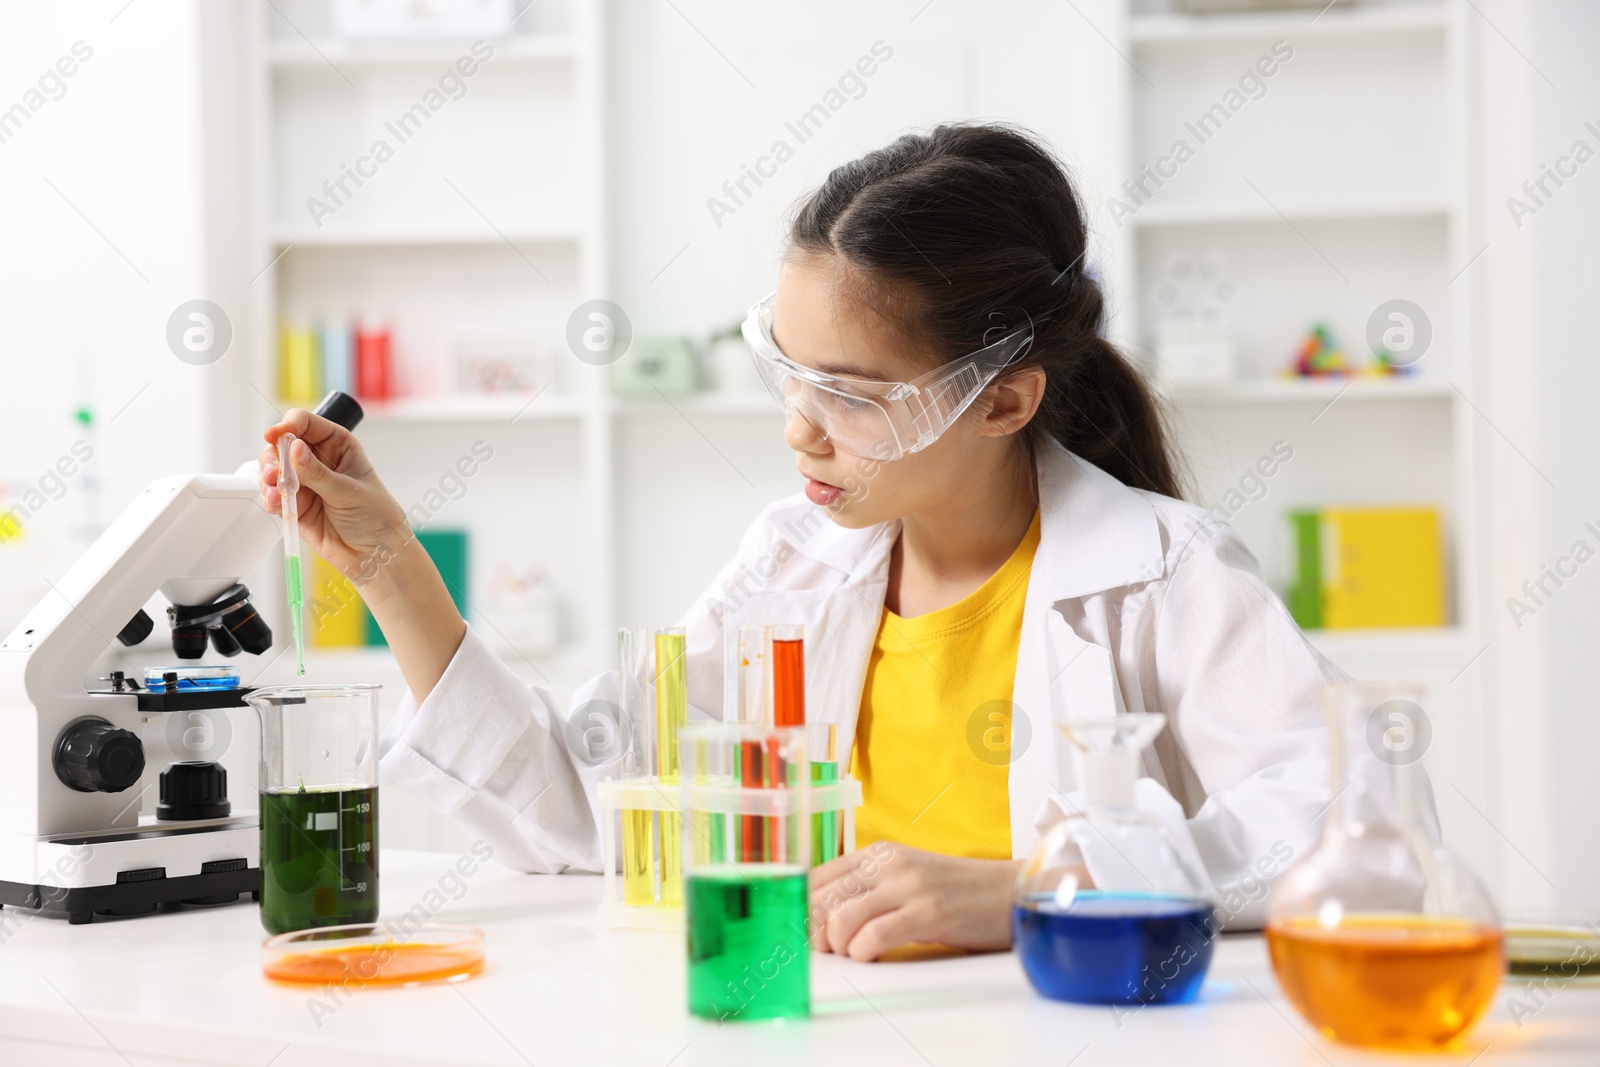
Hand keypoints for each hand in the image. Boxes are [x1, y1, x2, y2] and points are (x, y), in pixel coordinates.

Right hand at [257, 409, 408, 586]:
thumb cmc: (376, 516)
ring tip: (275, 492)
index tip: (275, 435)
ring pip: (273, 469)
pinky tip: (276, 504)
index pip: (306, 424)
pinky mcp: (295, 504)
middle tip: (274, 474)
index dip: (288, 426)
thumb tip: (293, 449)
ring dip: (268, 479)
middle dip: (273, 457)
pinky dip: (270, 498)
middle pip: (282, 445)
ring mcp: (305, 482)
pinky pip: (273, 495)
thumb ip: (318, 473)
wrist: (375, 554)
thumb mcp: (349, 491)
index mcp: (338, 445)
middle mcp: (318, 459)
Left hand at [809, 842, 1021, 960]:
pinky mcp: (927, 913)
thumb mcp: (905, 875)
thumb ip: (868, 886)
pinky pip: (873, 937)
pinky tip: (873, 956)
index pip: (815, 878)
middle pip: (820, 899)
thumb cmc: (956, 891)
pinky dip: (863, 953)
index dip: (802, 911)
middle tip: (828, 951)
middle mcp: (888, 864)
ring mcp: (908, 887)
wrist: (1009, 892)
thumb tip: (822, 916)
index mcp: (878, 854)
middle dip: (814, 934)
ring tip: (854, 953)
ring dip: (838, 947)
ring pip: (840, 919)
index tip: (807, 934)